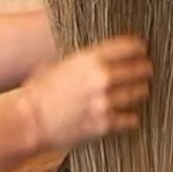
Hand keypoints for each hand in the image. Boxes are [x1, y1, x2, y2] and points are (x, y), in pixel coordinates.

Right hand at [14, 35, 151, 151]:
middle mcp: (101, 79)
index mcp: (90, 59)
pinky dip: (129, 118)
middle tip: (143, 72)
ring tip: (134, 93)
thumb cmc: (39, 93)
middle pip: (142, 69)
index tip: (141, 51)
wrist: (29, 121)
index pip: (130, 46)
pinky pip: (132, 119)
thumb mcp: (59, 65)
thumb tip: (100, 56)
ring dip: (138, 92)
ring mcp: (105, 103)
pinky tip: (124, 116)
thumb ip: (83, 60)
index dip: (138, 48)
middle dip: (143, 70)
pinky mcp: (105, 125)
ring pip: (141, 93)